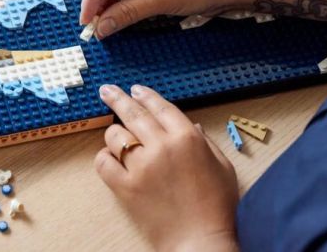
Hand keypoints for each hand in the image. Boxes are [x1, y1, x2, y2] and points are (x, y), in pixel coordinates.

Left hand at [95, 84, 238, 251]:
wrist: (200, 240)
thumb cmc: (217, 206)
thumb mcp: (223, 167)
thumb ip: (206, 142)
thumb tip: (192, 126)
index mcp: (187, 138)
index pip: (160, 107)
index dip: (146, 95)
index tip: (135, 89)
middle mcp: (162, 146)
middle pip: (133, 114)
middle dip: (118, 98)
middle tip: (106, 90)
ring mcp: (141, 166)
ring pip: (116, 136)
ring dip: (114, 133)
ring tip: (116, 135)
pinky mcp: (125, 187)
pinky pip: (104, 163)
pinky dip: (104, 157)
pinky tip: (109, 158)